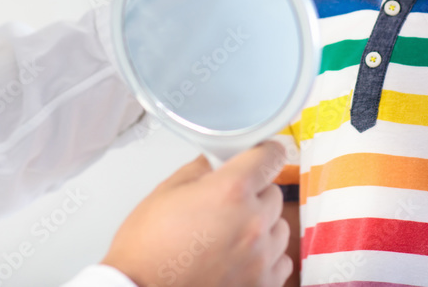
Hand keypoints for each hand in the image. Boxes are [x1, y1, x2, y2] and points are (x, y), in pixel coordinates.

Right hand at [101, 141, 291, 286]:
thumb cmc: (146, 249)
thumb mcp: (166, 192)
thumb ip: (200, 169)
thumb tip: (216, 162)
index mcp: (231, 191)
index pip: (271, 156)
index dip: (264, 153)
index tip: (262, 156)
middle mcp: (253, 223)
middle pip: (274, 193)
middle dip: (254, 194)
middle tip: (228, 205)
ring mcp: (260, 258)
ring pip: (279, 227)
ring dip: (262, 226)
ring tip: (231, 235)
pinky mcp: (262, 284)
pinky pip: (281, 261)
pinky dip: (265, 257)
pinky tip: (240, 257)